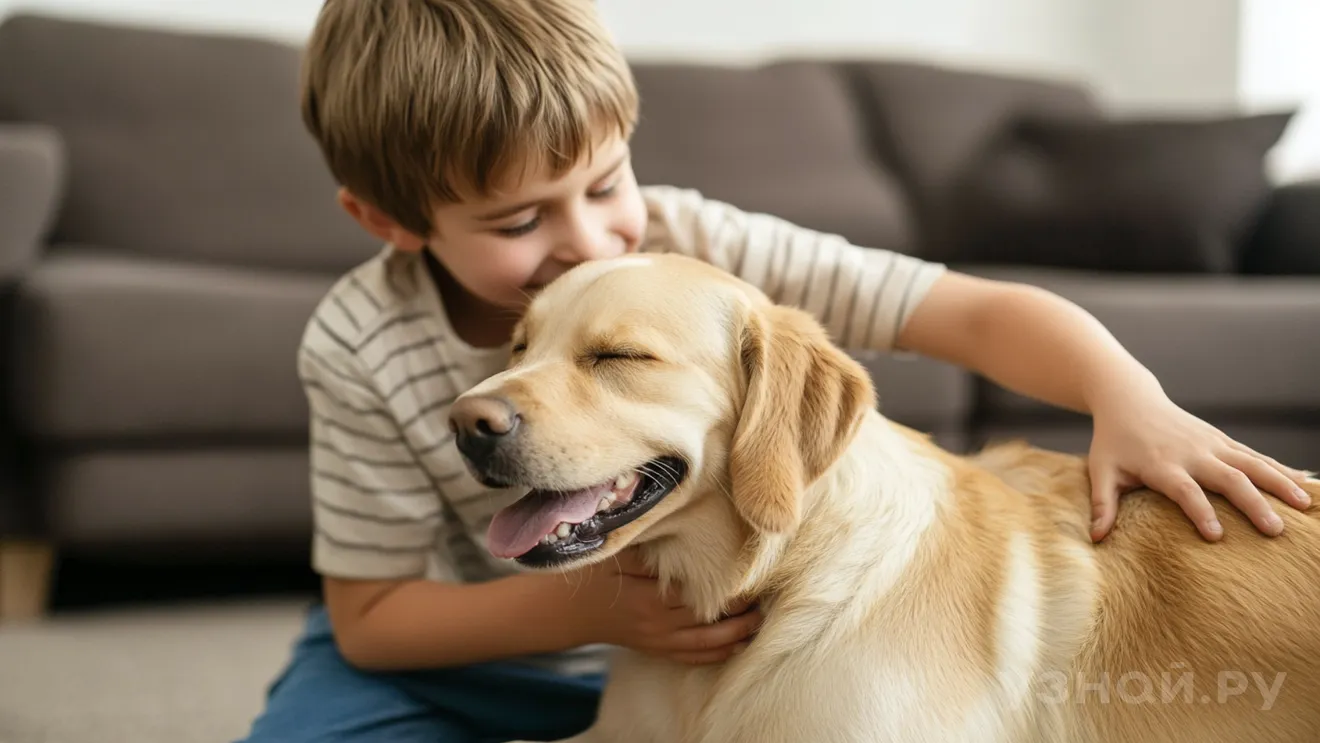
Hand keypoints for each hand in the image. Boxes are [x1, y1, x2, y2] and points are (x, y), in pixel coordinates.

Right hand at [563, 547, 762, 663]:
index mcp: (648, 599)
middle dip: (739, 615)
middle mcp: (656, 625)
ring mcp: (657, 641)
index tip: (751, 580)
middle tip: (766, 601)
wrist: (567, 611)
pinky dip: (716, 654)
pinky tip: (738, 645)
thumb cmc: (593, 576)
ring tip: (759, 622)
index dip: (727, 593)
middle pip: (707, 623)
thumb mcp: (616, 556)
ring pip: (704, 645)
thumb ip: (648, 546)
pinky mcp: (656, 649)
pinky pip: (691, 658)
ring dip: (735, 636)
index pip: (698, 598)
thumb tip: (684, 528)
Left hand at [1088, 392, 1311, 542]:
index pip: (1184, 490)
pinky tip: (1304, 483)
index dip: (1199, 511)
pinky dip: (1280, 468)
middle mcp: (1191, 452)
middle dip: (1252, 504)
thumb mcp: (1102, 470)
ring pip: (1251, 463)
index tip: (1216, 536)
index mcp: (1161, 463)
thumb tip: (1096, 539)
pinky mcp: (1222, 439)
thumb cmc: (1113, 441)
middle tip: (1275, 531)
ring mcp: (1211, 443)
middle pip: (1227, 478)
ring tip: (1303, 505)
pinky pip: (1256, 455)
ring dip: (1278, 483)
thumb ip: (1102, 504)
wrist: (1129, 399)